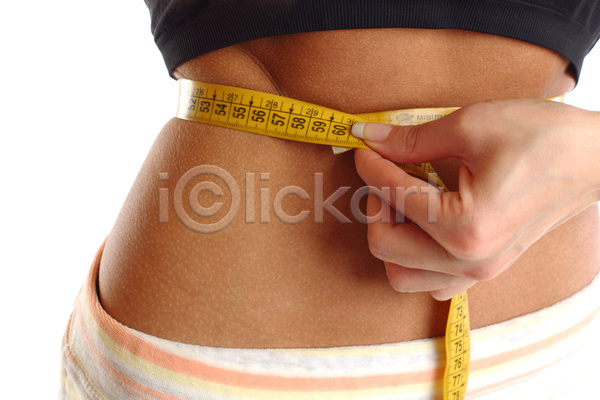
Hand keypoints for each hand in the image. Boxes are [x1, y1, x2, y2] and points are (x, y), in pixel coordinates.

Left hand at [352, 98, 599, 299]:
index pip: (393, 197)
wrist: (593, 158)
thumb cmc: (541, 136)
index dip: (370, 166)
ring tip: (402, 201)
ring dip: (390, 237)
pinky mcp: (485, 270)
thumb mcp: (470, 126)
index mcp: (466, 225)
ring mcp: (479, 271)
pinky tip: (424, 222)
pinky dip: (414, 257)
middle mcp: (470, 260)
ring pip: (401, 275)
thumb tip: (367, 137)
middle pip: (385, 247)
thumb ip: (410, 139)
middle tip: (385, 174)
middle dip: (375, 206)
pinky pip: (432, 281)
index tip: (365, 146)